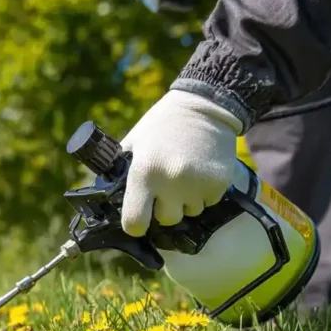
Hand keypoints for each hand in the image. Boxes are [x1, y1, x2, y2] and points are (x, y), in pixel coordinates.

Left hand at [120, 89, 242, 235]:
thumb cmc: (162, 125)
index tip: (139, 218)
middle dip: (164, 208)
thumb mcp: (134, 143)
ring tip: (185, 174)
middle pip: (167, 220)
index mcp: (144, 172)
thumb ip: (122, 172)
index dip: (135, 224)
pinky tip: (201, 171)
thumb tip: (110, 199)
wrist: (206, 105)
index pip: (135, 222)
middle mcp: (171, 182)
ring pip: (190, 212)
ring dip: (186, 201)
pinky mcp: (220, 183)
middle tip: (166, 186)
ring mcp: (198, 184)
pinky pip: (209, 202)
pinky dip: (205, 193)